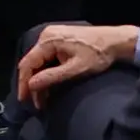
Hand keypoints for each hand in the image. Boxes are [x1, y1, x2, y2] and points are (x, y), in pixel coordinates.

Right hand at [13, 24, 137, 98]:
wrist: (115, 41)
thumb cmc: (98, 54)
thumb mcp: (76, 69)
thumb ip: (52, 77)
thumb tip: (31, 85)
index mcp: (48, 40)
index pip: (28, 63)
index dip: (24, 83)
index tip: (24, 100)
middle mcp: (46, 35)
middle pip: (32, 62)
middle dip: (32, 84)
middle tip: (37, 103)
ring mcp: (52, 36)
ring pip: (39, 61)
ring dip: (39, 79)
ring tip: (43, 98)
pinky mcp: (59, 40)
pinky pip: (46, 57)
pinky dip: (46, 71)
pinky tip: (49, 84)